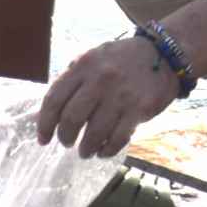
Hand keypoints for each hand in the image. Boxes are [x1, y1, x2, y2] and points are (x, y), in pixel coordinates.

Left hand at [36, 36, 178, 158]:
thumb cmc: (121, 60)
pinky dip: (107, 150)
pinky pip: (118, 138)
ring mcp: (121, 95)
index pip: (54, 100)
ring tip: (86, 151)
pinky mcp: (140, 108)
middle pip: (72, 119)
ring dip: (86, 148)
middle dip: (65, 137)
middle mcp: (100, 79)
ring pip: (94, 133)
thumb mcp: (92, 60)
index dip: (45, 124)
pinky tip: (103, 151)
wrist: (163, 54)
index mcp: (83, 65)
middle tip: (67, 143)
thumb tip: (47, 115)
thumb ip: (71, 82)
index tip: (43, 139)